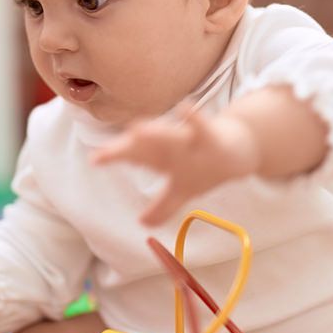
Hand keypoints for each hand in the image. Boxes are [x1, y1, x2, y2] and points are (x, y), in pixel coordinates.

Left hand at [91, 104, 259, 225]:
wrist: (238, 150)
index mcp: (161, 157)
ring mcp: (190, 142)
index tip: (94, 160)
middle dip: (124, 149)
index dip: (114, 156)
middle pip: (144, 148)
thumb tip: (144, 224)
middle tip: (103, 154)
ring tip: (135, 129)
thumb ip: (163, 206)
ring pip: (170, 137)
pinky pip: (202, 127)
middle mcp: (169, 147)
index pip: (134, 155)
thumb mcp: (182, 190)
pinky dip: (194, 119)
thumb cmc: (203, 164)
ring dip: (154, 133)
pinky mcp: (211, 138)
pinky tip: (185, 108)